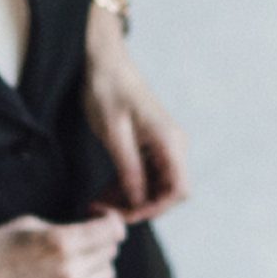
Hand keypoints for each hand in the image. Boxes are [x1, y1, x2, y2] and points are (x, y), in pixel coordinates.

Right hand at [0, 211, 126, 277]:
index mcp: (62, 243)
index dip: (110, 222)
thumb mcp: (29, 224)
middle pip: (111, 254)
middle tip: (83, 239)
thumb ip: (68, 228)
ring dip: (96, 267)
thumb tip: (93, 230)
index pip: (114, 231)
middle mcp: (69, 272)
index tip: (100, 220)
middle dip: (101, 243)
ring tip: (73, 261)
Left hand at [83, 11, 190, 219]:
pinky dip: (127, 186)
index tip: (125, 216)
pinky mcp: (152, 145)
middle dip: (138, 207)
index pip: (178, 190)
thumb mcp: (113, 132)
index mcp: (169, 141)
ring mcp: (164, 145)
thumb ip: (128, 169)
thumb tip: (138, 201)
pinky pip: (146, 174)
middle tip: (103, 213)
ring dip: (130, 199)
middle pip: (168, 192)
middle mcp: (173, 145)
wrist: (105, 61)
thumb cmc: (108, 90)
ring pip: (155, 186)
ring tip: (98, 204)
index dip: (155, 209)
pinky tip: (104, 192)